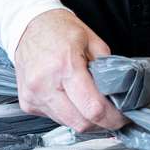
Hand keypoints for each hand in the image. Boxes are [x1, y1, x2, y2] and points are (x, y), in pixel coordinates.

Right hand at [14, 8, 127, 131]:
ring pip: (67, 123)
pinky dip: (68, 113)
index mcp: (65, 66)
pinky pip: (54, 118)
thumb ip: (106, 68)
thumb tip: (118, 91)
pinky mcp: (27, 102)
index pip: (93, 108)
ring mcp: (33, 96)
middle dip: (100, 123)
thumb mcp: (92, 40)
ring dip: (84, 119)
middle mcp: (45, 84)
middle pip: (80, 123)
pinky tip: (72, 100)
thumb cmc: (59, 29)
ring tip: (91, 104)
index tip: (122, 118)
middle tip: (112, 116)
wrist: (29, 25)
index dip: (112, 118)